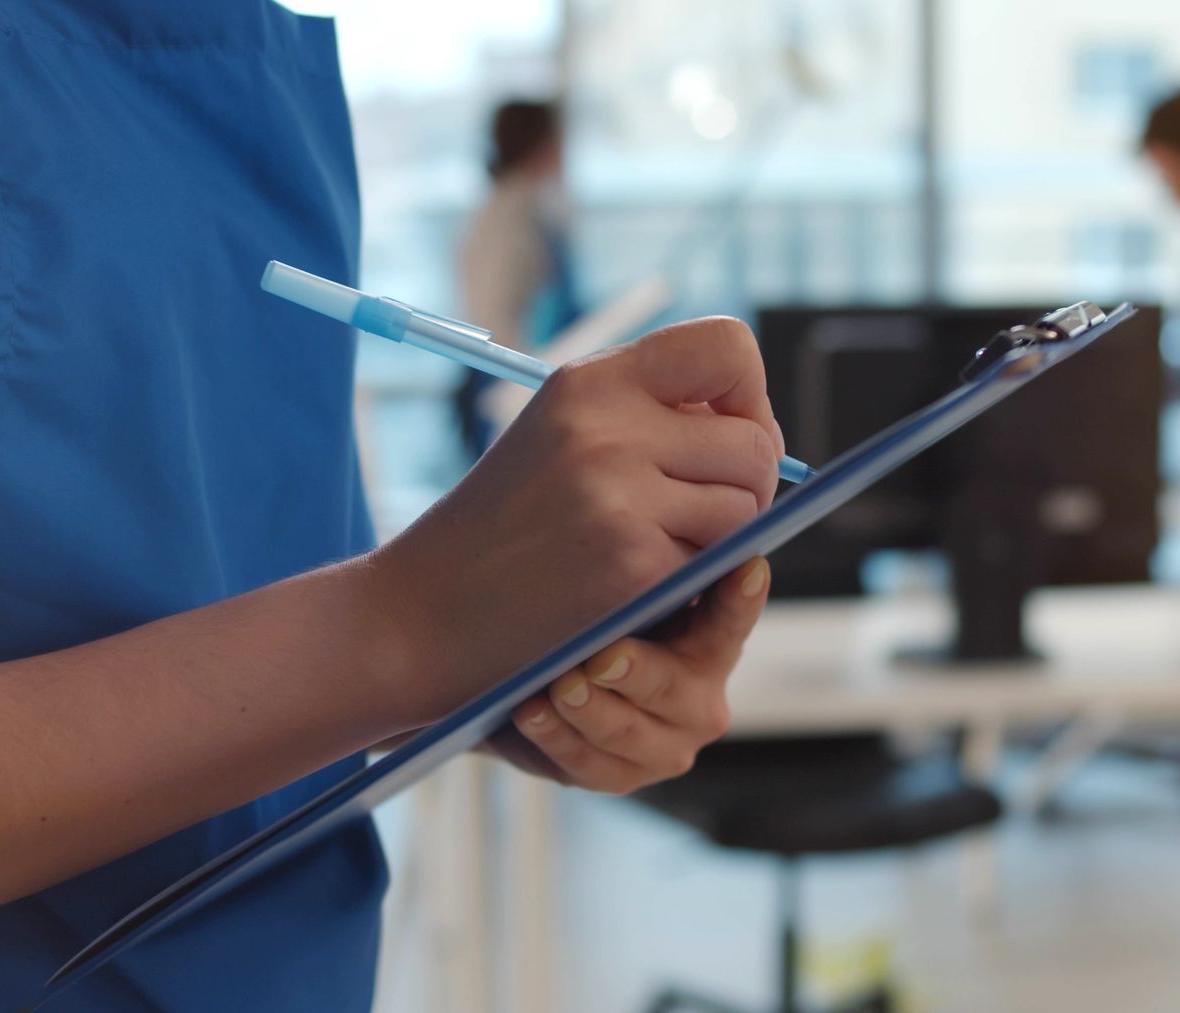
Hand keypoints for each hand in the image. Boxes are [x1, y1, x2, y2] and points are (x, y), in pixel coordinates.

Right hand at [367, 318, 782, 726]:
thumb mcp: (560, 436)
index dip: (749, 395)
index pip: (728, 346)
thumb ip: (649, 413)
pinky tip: (632, 590)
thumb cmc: (502, 530)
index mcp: (590, 382)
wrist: (419, 615)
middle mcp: (606, 425)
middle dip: (745, 487)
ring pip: (747, 506)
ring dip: (719, 541)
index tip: (724, 436)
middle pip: (754, 443)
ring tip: (652, 552)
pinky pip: (719, 565)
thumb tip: (760, 426)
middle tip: (693, 519)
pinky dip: (691, 584)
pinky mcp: (633, 564)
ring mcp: (619, 494)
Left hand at [487, 558, 767, 791]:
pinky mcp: (620, 776)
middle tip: (603, 657)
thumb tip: (637, 518)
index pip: (732, 617)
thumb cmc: (600, 618)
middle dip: (636, 671)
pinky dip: (555, 737)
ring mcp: (663, 746)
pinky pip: (587, 764)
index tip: (748, 567)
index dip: (741, 596)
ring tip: (558, 686)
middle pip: (671, 687)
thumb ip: (645, 569)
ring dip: (589, 710)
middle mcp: (700, 701)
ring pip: (626, 732)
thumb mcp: (626, 592)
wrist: (547, 677)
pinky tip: (528, 711)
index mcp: (713, 644)